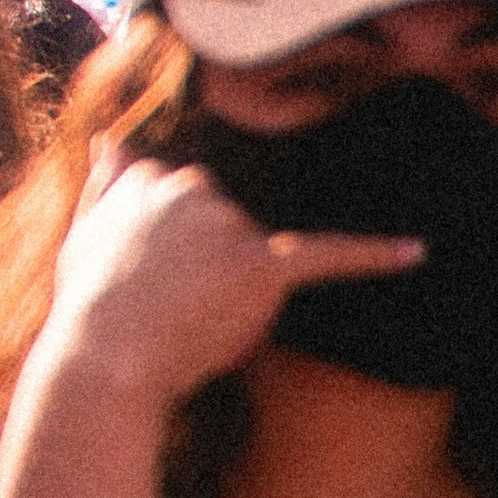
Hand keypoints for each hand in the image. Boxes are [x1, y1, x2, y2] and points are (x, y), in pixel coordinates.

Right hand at [45, 149, 422, 405]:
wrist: (104, 358)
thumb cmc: (88, 308)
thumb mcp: (83, 236)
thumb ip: (103, 184)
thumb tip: (111, 139)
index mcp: (145, 180)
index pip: (183, 196)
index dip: (175, 243)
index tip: (159, 276)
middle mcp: (186, 191)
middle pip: (223, 216)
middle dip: (210, 256)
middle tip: (176, 304)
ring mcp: (224, 226)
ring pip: (255, 247)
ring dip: (235, 283)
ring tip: (192, 322)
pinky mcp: (260, 264)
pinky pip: (324, 255)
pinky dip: (372, 254)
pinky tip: (414, 252)